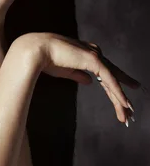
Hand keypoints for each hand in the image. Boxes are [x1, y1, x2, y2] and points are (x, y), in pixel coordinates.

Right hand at [12, 32, 140, 124]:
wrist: (36, 50)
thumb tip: (90, 81)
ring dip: (120, 99)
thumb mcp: (65, 70)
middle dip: (120, 93)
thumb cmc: (46, 59)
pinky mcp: (93, 60)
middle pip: (112, 75)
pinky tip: (123, 105)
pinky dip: (117, 93)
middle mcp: (92, 51)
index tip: (119, 100)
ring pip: (112, 80)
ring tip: (127, 114)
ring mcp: (94, 55)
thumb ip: (78, 74)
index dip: (111, 86)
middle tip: (129, 110)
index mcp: (84, 52)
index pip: (103, 71)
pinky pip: (109, 80)